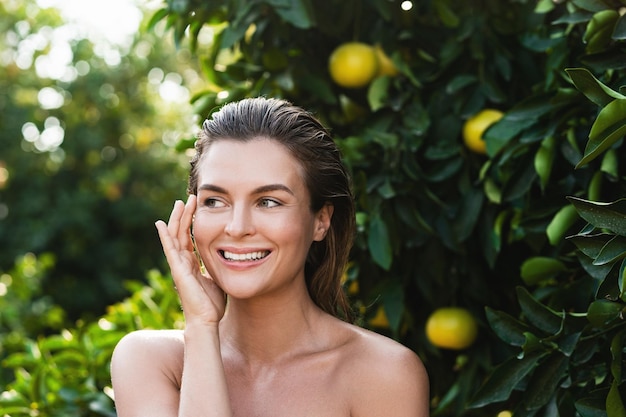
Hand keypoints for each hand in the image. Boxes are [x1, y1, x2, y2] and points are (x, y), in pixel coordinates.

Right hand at [155, 195, 225, 326]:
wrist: (207, 320)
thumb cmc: (212, 303)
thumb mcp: (217, 277)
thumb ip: (216, 266)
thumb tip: (229, 257)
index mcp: (191, 263)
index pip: (189, 237)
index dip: (191, 221)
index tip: (196, 206)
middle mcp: (183, 262)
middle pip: (180, 232)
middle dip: (184, 214)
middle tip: (189, 197)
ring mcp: (179, 266)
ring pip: (175, 237)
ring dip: (177, 219)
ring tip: (180, 203)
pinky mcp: (178, 271)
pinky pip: (170, 250)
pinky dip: (165, 236)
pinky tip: (160, 224)